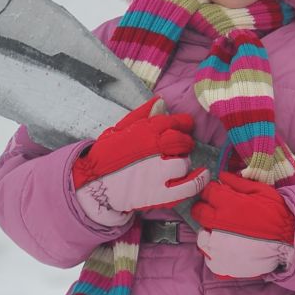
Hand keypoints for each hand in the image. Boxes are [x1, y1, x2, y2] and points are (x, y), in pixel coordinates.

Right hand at [71, 100, 207, 225]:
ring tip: (174, 163)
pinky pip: (189, 186)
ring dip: (183, 161)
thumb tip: (161, 100)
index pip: (173, 122)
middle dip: (183, 142)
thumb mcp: (119, 129)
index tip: (184, 126)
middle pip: (182, 141)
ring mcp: (159, 173)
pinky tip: (201, 174)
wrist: (93, 185)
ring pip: (184, 162)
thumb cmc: (106, 156)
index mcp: (145, 131)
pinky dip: (198, 180)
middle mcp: (155, 149)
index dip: (182, 123)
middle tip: (179, 147)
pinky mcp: (162, 194)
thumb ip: (142, 115)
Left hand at [192, 174, 294, 279]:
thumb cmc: (279, 214)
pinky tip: (227, 249)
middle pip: (198, 213)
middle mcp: (218, 224)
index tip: (219, 193)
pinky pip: (209, 258)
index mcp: (227, 204)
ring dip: (209, 232)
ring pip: (202, 237)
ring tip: (223, 233)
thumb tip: (222, 177)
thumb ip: (239, 183)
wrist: (292, 241)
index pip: (208, 192)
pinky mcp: (223, 265)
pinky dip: (215, 254)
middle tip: (218, 211)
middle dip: (205, 208)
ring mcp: (218, 247)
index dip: (213, 191)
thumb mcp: (262, 191)